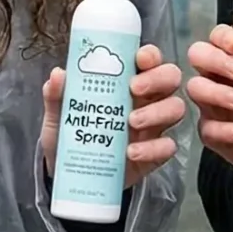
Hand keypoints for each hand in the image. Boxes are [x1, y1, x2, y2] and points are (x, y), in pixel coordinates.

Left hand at [42, 46, 187, 186]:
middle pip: (170, 78)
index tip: (138, 58)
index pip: (148, 59)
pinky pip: (168, 147)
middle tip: (134, 89)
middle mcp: (145, 100)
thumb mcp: (58, 115)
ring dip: (158, 112)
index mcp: (126, 81)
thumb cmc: (69, 136)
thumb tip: (58, 75)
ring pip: (176, 108)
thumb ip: (56, 96)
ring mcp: (153, 127)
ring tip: (131, 122)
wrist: (70, 176)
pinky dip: (154, 148)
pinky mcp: (154, 154)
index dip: (150, 55)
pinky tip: (132, 152)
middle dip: (158, 78)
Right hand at [185, 25, 232, 175]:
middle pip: (199, 55)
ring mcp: (211, 104)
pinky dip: (224, 130)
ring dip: (217, 93)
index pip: (220, 37)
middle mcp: (218, 77)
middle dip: (215, 59)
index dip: (223, 35)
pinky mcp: (211, 132)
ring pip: (196, 88)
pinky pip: (207, 128)